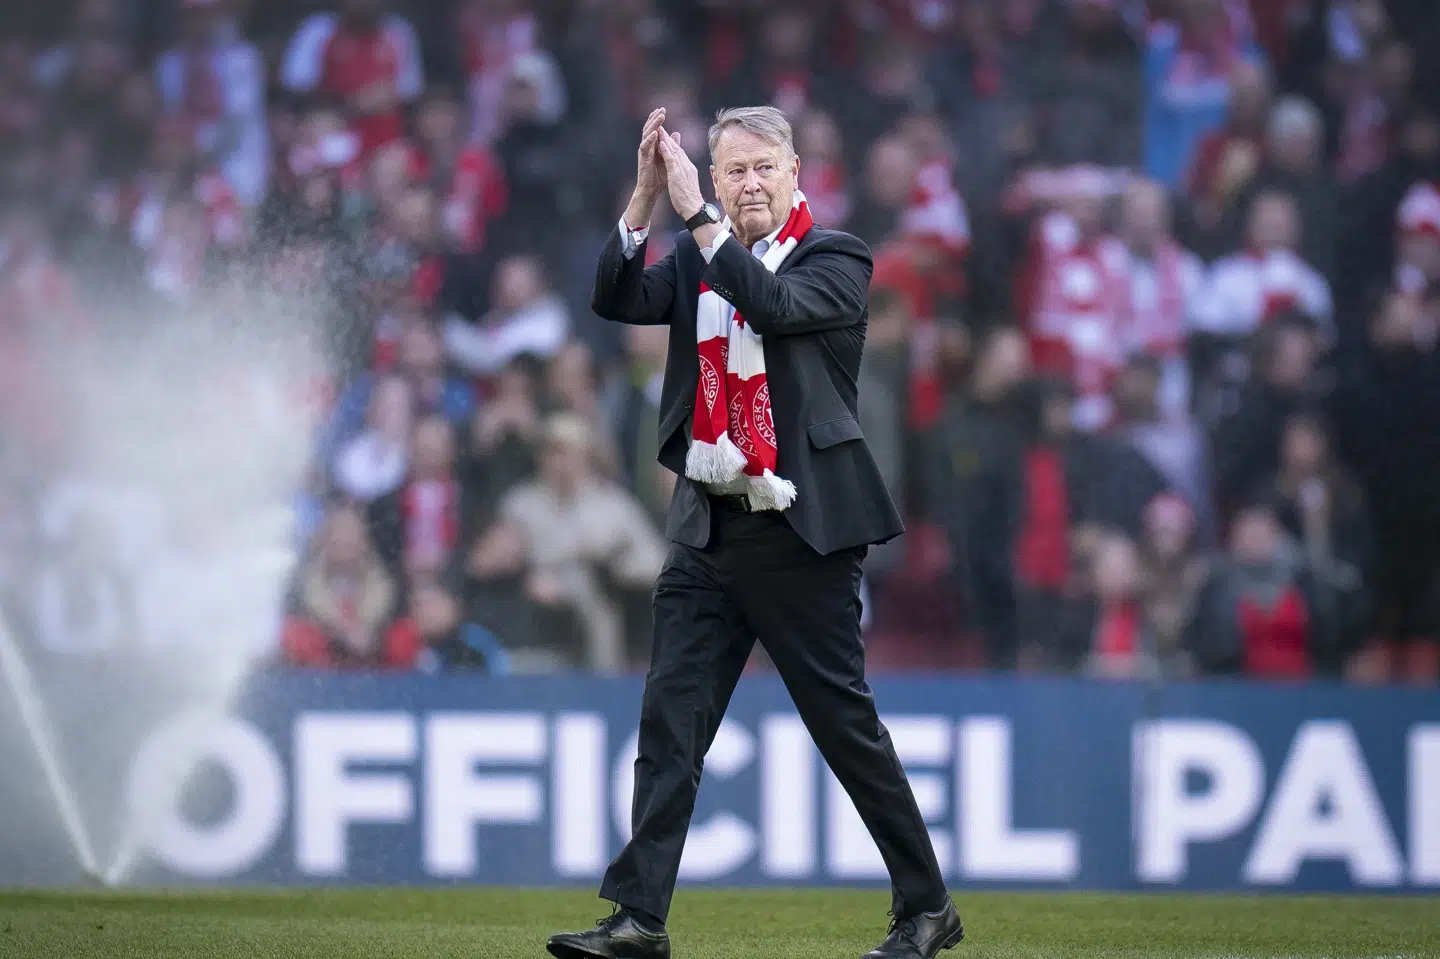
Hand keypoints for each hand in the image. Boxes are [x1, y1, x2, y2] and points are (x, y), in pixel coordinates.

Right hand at [626, 108, 668, 227]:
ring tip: (659, 117)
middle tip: (661, 109)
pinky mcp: (643, 159)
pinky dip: (649, 139)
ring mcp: (644, 152)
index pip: (655, 129)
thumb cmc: (660, 177)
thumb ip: (671, 146)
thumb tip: (676, 134)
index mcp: (653, 146)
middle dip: (655, 119)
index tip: (663, 109)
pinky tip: (654, 133)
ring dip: (653, 125)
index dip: (657, 119)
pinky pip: (645, 146)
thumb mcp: (669, 159)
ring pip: (647, 134)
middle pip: (650, 128)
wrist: (652, 190)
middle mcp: (647, 147)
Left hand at [657, 127, 704, 221]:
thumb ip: (685, 178)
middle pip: (678, 149)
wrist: (694, 208)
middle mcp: (687, 166)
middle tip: (662, 128)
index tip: (668, 139)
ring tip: (660, 130)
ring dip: (666, 139)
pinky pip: (671, 159)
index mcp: (689, 170)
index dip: (674, 146)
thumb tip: (684, 177)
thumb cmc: (690, 201)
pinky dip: (666, 150)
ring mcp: (683, 169)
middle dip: (669, 138)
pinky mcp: (677, 173)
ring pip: (674, 151)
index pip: (681, 155)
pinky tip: (661, 143)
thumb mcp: (687, 186)